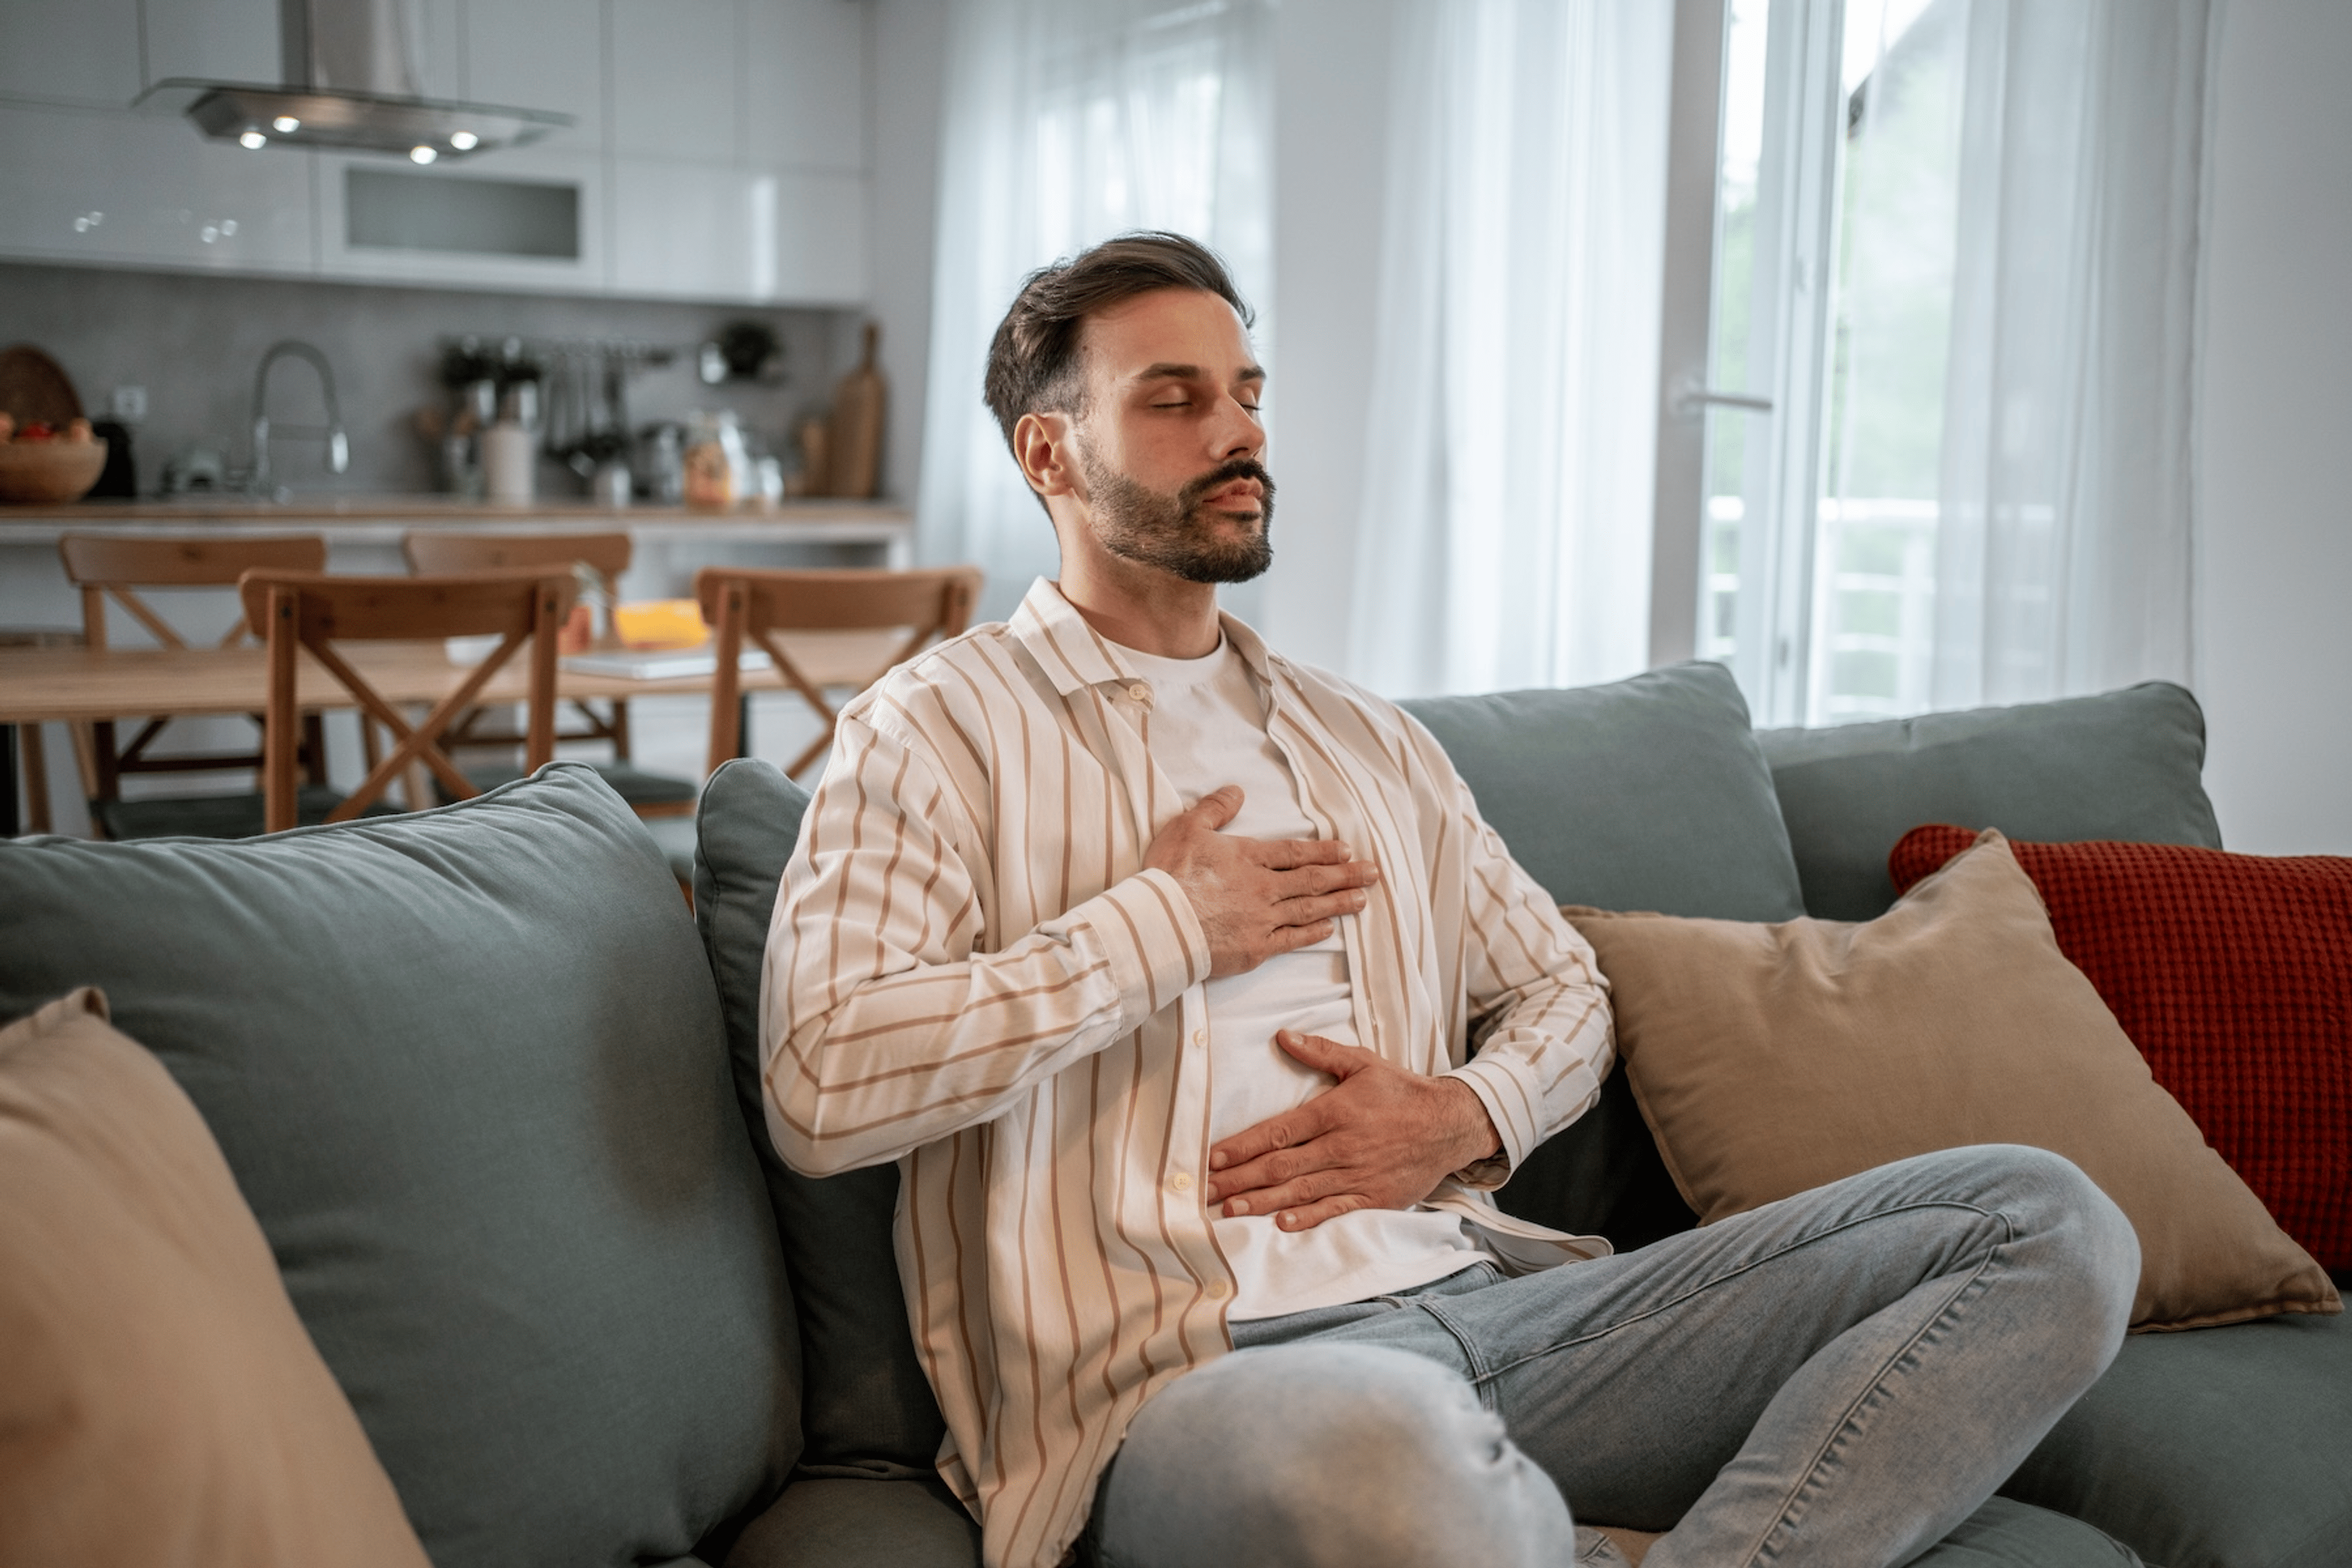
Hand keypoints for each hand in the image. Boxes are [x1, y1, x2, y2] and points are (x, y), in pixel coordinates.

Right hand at [1144, 786, 1379, 977]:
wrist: (1160, 924)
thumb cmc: (1169, 876)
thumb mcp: (1187, 828)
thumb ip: (1215, 808)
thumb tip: (1238, 791)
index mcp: (1249, 857)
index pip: (1295, 853)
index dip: (1324, 852)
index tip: (1347, 851)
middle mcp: (1264, 887)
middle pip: (1312, 880)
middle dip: (1346, 875)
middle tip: (1373, 873)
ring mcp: (1263, 919)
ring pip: (1309, 909)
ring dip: (1338, 903)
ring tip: (1362, 899)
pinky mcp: (1256, 948)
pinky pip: (1293, 939)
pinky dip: (1313, 933)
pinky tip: (1329, 929)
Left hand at [1203, 1031, 1502, 1230]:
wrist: (1451, 1124)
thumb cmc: (1402, 1092)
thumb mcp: (1363, 1063)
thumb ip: (1321, 1052)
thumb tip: (1283, 1035)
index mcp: (1334, 1111)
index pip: (1277, 1132)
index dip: (1241, 1146)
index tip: (1210, 1157)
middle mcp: (1342, 1145)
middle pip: (1281, 1165)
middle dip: (1239, 1179)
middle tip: (1205, 1192)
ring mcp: (1358, 1173)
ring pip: (1302, 1190)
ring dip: (1262, 1202)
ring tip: (1229, 1210)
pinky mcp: (1375, 1196)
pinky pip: (1337, 1209)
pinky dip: (1309, 1218)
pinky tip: (1282, 1224)